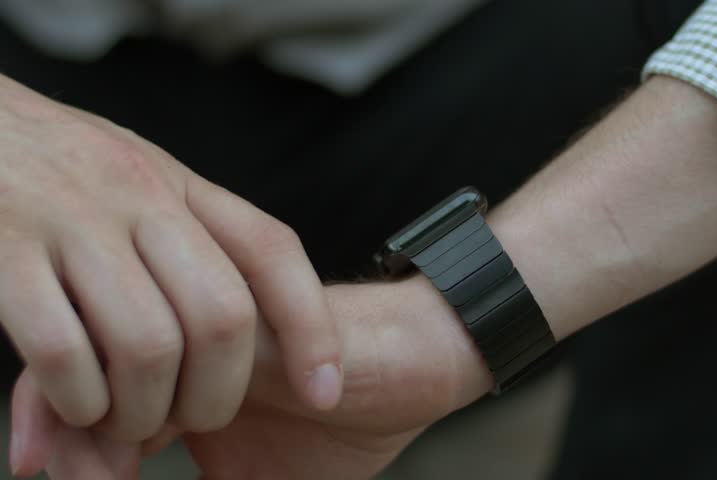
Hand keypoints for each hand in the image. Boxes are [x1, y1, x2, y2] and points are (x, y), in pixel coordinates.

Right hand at [0, 73, 342, 461]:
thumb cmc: (53, 162)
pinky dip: (80, 400)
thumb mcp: (134, 174)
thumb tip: (237, 322)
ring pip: (149, 345)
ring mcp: (68, 221)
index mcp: (176, 182)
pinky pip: (63, 352)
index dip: (311, 328)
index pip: (271, 251)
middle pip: (221, 315)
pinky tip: (78, 403)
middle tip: (194, 418)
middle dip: (219, 392)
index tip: (324, 391)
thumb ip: (184, 232)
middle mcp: (135, 195)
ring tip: (129, 419)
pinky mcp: (3, 252)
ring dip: (145, 410)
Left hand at [11, 277, 492, 478]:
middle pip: (84, 374)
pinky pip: (173, 348)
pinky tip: (151, 445)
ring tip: (105, 477)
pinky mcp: (241, 309)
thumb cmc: (355, 418)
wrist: (422, 364)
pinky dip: (145, 407)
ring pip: (116, 360)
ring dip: (99, 434)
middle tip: (68, 479)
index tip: (41, 473)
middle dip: (68, 442)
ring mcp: (210, 319)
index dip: (59, 442)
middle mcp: (187, 338)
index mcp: (183, 374)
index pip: (87, 395)